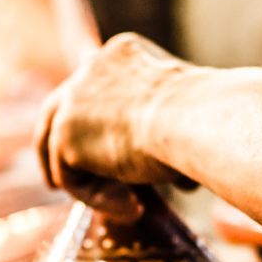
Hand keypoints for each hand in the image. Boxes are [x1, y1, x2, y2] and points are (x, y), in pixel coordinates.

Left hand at [36, 33, 192, 220]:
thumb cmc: (207, 116)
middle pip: (55, 110)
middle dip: (54, 147)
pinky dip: (97, 199)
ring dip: (85, 184)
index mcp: (120, 54)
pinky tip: (134, 208)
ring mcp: (71, 102)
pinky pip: (71, 179)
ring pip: (60, 151)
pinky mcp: (64, 138)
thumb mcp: (188, 113)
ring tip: (126, 206)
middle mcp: (88, 70)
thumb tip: (183, 180)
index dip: (88, 118)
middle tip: (56, 180)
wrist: (194, 118)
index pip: (92, 86)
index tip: (92, 147)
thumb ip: (168, 132)